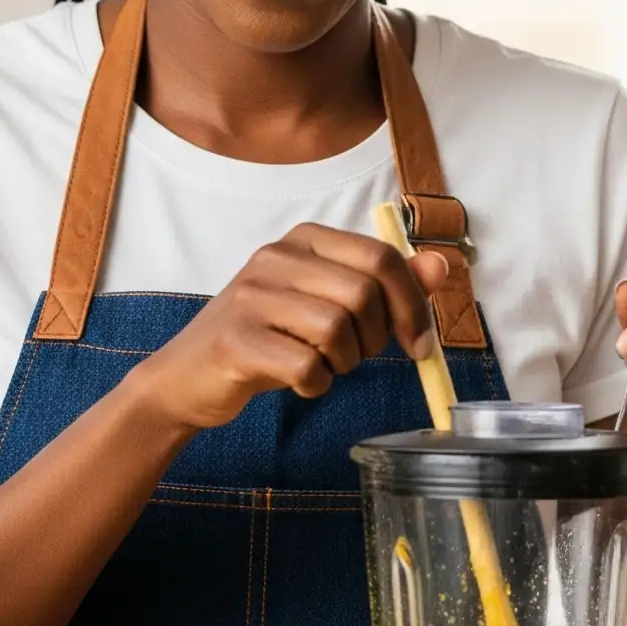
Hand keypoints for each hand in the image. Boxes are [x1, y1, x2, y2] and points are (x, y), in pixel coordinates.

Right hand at [127, 225, 447, 433]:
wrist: (185, 378)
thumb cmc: (266, 339)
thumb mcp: (325, 303)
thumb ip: (383, 284)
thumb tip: (441, 268)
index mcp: (302, 241)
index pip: (381, 256)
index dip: (412, 304)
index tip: (418, 342)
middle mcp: (274, 258)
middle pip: (363, 293)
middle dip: (376, 337)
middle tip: (357, 357)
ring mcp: (251, 297)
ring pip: (337, 329)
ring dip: (343, 363)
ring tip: (322, 365)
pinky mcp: (236, 340)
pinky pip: (306, 367)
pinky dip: (315, 384)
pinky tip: (299, 382)